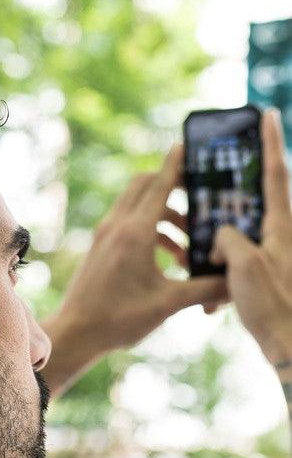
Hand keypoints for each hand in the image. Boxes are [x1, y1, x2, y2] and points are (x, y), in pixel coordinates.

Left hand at [43, 144, 228, 358]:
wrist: (77, 331)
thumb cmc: (118, 318)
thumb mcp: (168, 304)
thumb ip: (205, 288)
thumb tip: (233, 282)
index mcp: (134, 233)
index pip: (159, 184)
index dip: (176, 164)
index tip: (187, 146)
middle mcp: (116, 225)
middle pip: (145, 184)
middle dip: (173, 186)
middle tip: (197, 199)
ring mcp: (105, 234)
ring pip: (137, 204)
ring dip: (165, 215)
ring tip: (187, 246)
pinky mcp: (100, 245)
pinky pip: (128, 222)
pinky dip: (150, 228)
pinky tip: (167, 258)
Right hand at [209, 108, 291, 365]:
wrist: (290, 345)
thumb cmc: (274, 304)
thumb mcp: (245, 265)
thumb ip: (228, 238)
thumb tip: (219, 233)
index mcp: (280, 225)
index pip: (275, 172)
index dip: (270, 141)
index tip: (265, 113)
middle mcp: (276, 233)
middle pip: (249, 196)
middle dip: (224, 185)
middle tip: (202, 172)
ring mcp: (267, 252)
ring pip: (232, 227)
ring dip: (205, 227)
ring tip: (177, 228)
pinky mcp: (258, 271)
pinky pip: (227, 254)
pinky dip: (206, 257)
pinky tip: (187, 267)